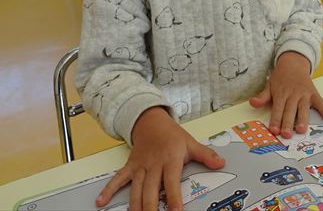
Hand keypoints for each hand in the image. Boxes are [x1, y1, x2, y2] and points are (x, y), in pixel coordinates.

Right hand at [96, 107, 224, 210]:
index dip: (174, 200)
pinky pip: (118, 179)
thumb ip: (206, 155)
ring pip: (135, 190)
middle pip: (150, 192)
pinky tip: (101, 202)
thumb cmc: (171, 135)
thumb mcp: (191, 143)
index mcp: (170, 160)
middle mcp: (153, 165)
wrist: (151, 121)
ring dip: (134, 207)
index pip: (172, 184)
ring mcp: (140, 167)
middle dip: (151, 210)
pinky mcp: (130, 167)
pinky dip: (109, 190)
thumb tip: (221, 163)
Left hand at [249, 52, 322, 138]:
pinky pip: (320, 102)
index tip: (274, 131)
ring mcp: (304, 94)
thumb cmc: (280, 78)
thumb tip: (252, 103)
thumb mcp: (269, 85)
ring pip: (303, 108)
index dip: (275, 120)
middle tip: (286, 134)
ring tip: (302, 130)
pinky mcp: (313, 93)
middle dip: (287, 123)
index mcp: (281, 94)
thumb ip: (262, 96)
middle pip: (289, 111)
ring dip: (303, 119)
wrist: (293, 63)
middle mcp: (292, 94)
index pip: (277, 109)